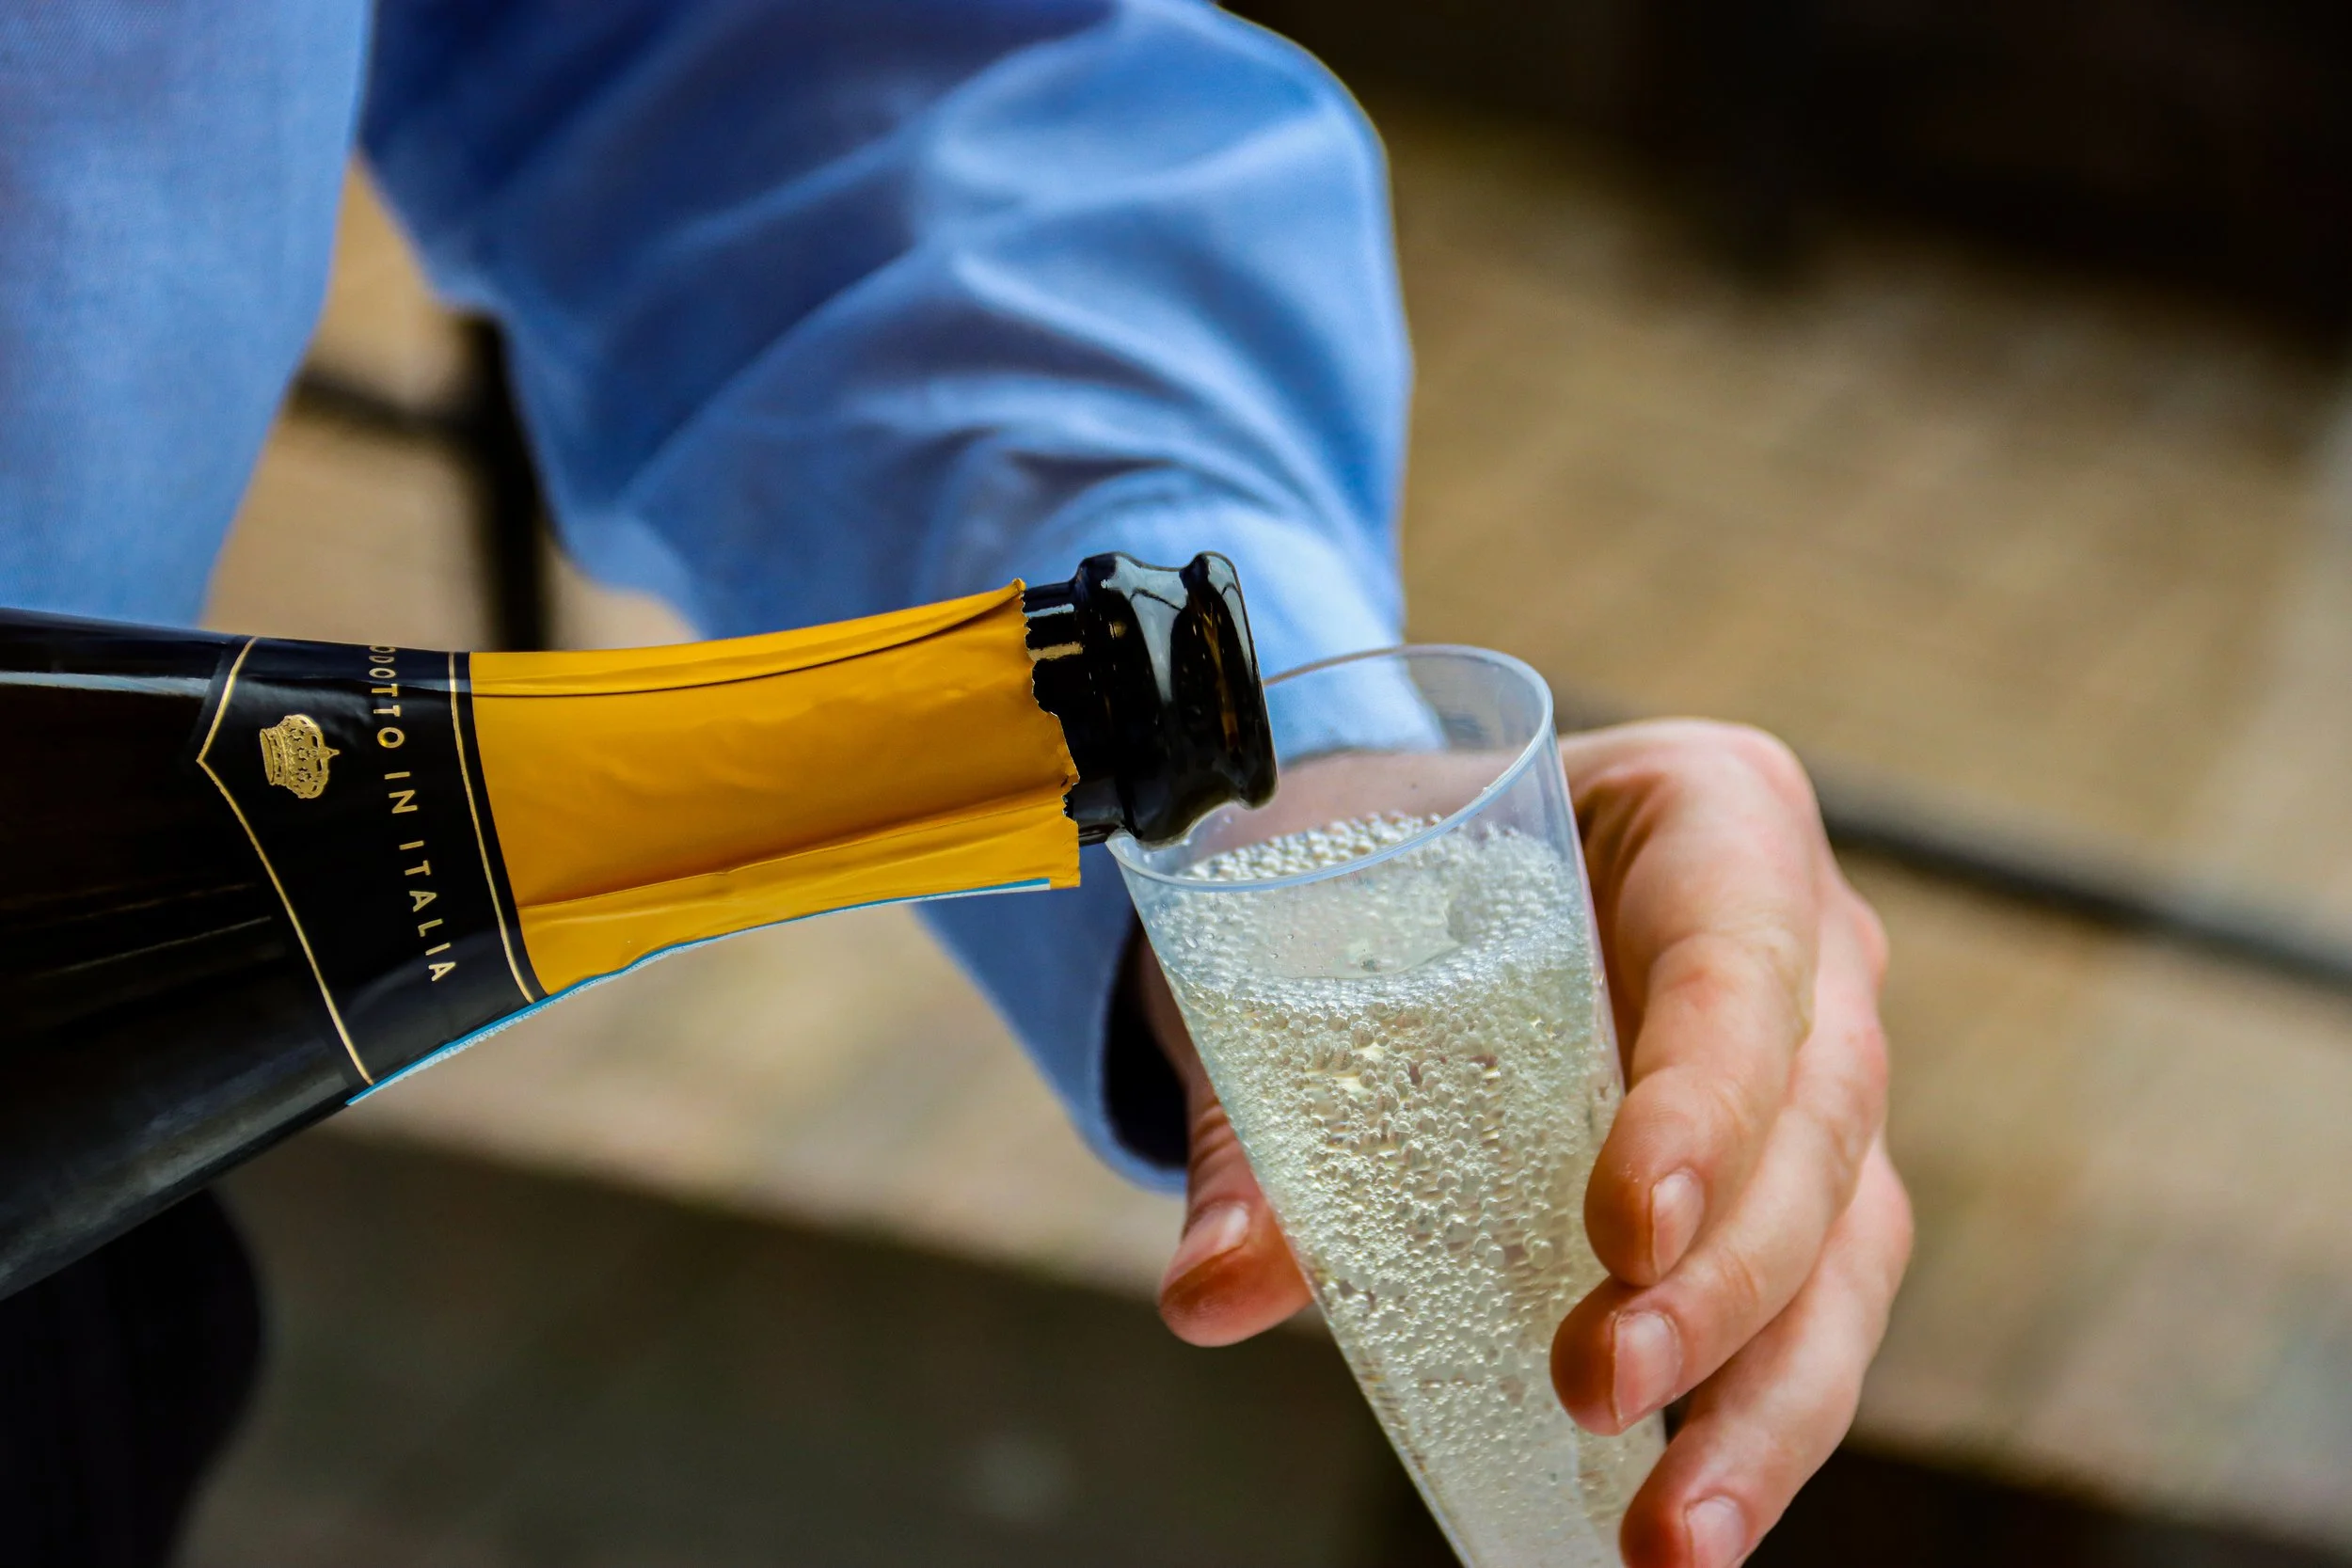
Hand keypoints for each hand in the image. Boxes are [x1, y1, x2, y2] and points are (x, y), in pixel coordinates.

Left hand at [1138, 721, 1910, 1567]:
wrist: (1396, 865)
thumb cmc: (1373, 872)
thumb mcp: (1304, 944)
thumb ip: (1263, 1121)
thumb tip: (1214, 1291)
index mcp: (1714, 819)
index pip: (1738, 958)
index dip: (1703, 1100)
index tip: (1623, 1229)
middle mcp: (1806, 943)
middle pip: (1817, 1126)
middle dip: (1720, 1282)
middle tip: (1597, 1388)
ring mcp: (1818, 1070)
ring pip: (1847, 1245)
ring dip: (1764, 1400)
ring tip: (1673, 1536)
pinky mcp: (1794, 1184)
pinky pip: (1809, 1304)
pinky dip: (1750, 1418)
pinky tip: (1687, 1521)